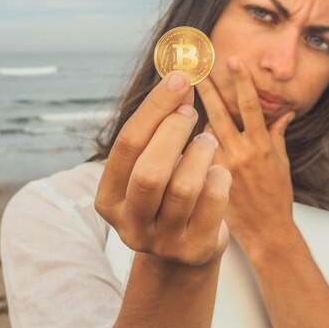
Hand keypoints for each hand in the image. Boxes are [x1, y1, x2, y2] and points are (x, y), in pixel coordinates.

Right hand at [94, 71, 231, 265]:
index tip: (178, 79)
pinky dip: (220, 174)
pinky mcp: (195, 249)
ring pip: (184, 186)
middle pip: (150, 171)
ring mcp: (163, 242)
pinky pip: (214, 199)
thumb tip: (179, 78)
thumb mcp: (154, 165)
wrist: (184, 249)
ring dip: (202, 152)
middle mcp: (130, 225)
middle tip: (191, 112)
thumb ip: (159, 128)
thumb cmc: (166, 195)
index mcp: (108, 200)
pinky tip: (217, 171)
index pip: (127, 146)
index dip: (154, 109)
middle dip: (174, 132)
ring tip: (207, 141)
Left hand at [195, 57, 295, 252]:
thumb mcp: (282, 164)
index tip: (232, 60)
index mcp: (261, 146)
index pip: (251, 106)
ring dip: (194, 115)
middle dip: (207, 90)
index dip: (241, 81)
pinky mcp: (208, 180)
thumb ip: (278, 136)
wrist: (265, 231)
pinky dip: (190, 142)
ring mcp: (221, 167)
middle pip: (220, 114)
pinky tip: (178, 132)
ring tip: (181, 95)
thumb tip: (285, 113)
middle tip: (194, 68)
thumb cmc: (276, 196)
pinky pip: (195, 154)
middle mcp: (240, 154)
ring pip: (203, 133)